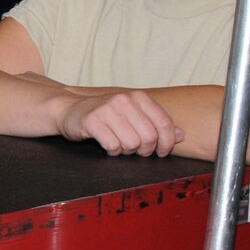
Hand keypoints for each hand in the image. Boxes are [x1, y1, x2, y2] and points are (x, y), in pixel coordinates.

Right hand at [57, 90, 183, 156]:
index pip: (164, 123)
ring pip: (132, 143)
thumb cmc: (106, 116)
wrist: (70, 110)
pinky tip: (107, 146)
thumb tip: (180, 135)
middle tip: (136, 150)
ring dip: (127, 151)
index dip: (166, 143)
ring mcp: (107, 109)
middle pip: (149, 137)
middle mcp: (124, 100)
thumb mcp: (133, 115)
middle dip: (144, 150)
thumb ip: (157, 124)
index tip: (161, 152)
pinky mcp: (92, 121)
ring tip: (119, 145)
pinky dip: (112, 151)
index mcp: (139, 97)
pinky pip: (113, 146)